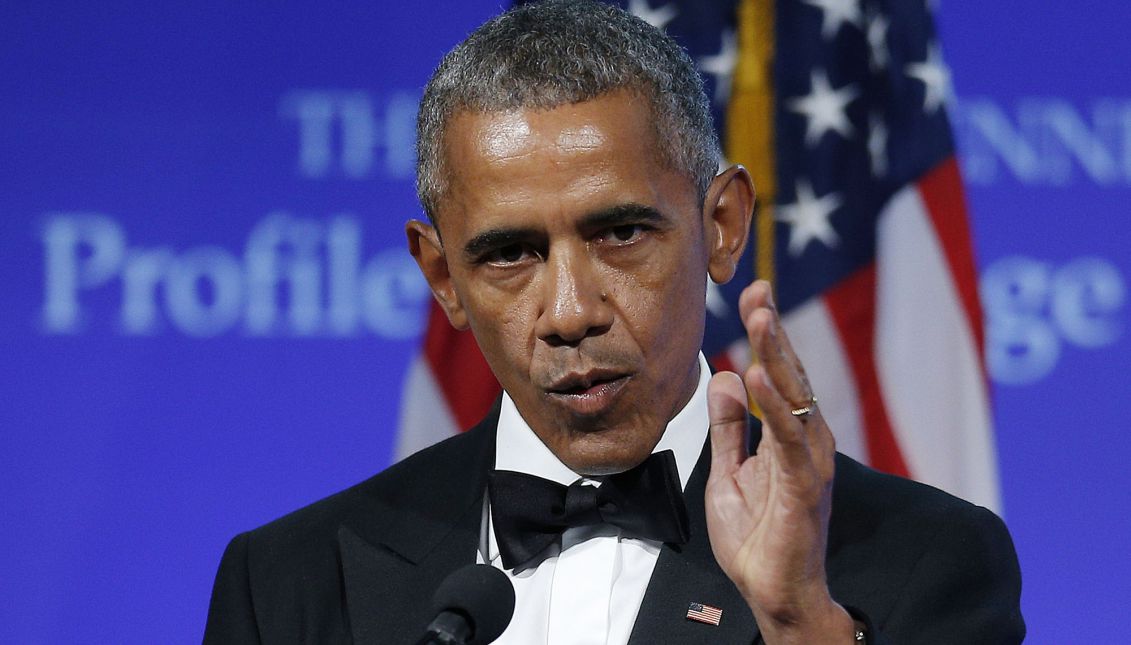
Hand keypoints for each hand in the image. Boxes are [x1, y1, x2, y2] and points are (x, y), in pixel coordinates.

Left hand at [704, 280, 853, 643]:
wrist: (773, 592)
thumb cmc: (756, 536)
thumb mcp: (728, 471)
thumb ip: (727, 427)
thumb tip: (723, 377)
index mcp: (787, 436)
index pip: (778, 374)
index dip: (766, 334)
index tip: (753, 293)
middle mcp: (805, 442)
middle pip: (790, 376)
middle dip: (773, 332)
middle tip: (758, 291)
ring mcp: (809, 463)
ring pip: (795, 399)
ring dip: (777, 356)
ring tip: (760, 318)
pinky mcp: (805, 488)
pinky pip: (790, 441)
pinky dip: (775, 407)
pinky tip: (757, 378)